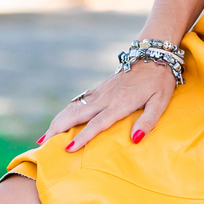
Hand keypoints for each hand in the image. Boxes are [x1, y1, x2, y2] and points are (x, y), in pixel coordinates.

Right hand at [39, 60, 175, 152]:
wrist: (153, 54)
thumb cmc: (160, 81)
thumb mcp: (160, 102)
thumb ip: (148, 121)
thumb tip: (135, 139)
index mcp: (120, 103)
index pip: (97, 123)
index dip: (83, 137)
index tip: (68, 149)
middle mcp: (106, 97)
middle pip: (77, 114)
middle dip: (58, 129)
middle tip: (43, 144)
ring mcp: (101, 91)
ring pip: (74, 107)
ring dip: (58, 121)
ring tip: (45, 136)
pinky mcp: (101, 87)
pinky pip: (80, 101)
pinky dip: (66, 111)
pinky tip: (60, 119)